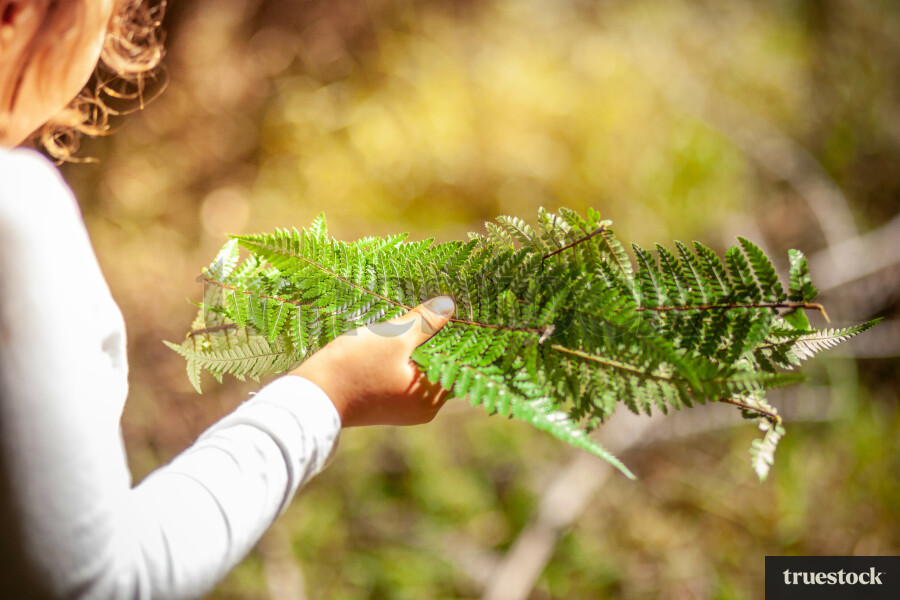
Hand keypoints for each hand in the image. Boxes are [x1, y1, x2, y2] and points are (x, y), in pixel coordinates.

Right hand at [288, 296, 455, 426]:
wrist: (309, 397)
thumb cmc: (354, 368)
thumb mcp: (393, 338)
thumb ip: (424, 322)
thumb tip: (450, 306)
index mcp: (429, 399)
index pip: (456, 364)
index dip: (457, 336)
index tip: (457, 311)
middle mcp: (420, 409)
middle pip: (438, 366)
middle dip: (436, 339)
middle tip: (438, 308)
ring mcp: (399, 407)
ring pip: (418, 369)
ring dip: (417, 346)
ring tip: (418, 317)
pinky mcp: (381, 401)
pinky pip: (401, 375)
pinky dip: (402, 357)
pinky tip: (397, 335)